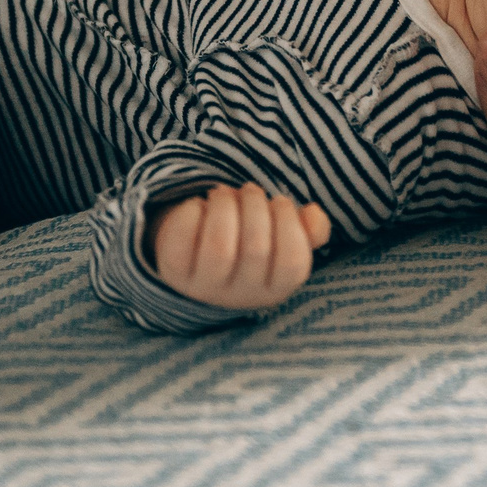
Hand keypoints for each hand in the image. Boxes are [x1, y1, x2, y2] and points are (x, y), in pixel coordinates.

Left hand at [149, 183, 331, 311]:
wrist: (195, 256)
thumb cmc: (247, 241)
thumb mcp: (282, 238)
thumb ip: (308, 229)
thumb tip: (313, 215)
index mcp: (273, 290)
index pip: (293, 263)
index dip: (289, 223)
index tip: (280, 202)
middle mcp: (238, 296)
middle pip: (256, 250)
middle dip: (256, 205)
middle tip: (250, 190)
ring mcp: (202, 287)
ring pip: (219, 247)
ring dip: (226, 206)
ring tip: (225, 193)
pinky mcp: (173, 269)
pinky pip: (183, 238)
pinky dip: (192, 210)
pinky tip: (200, 206)